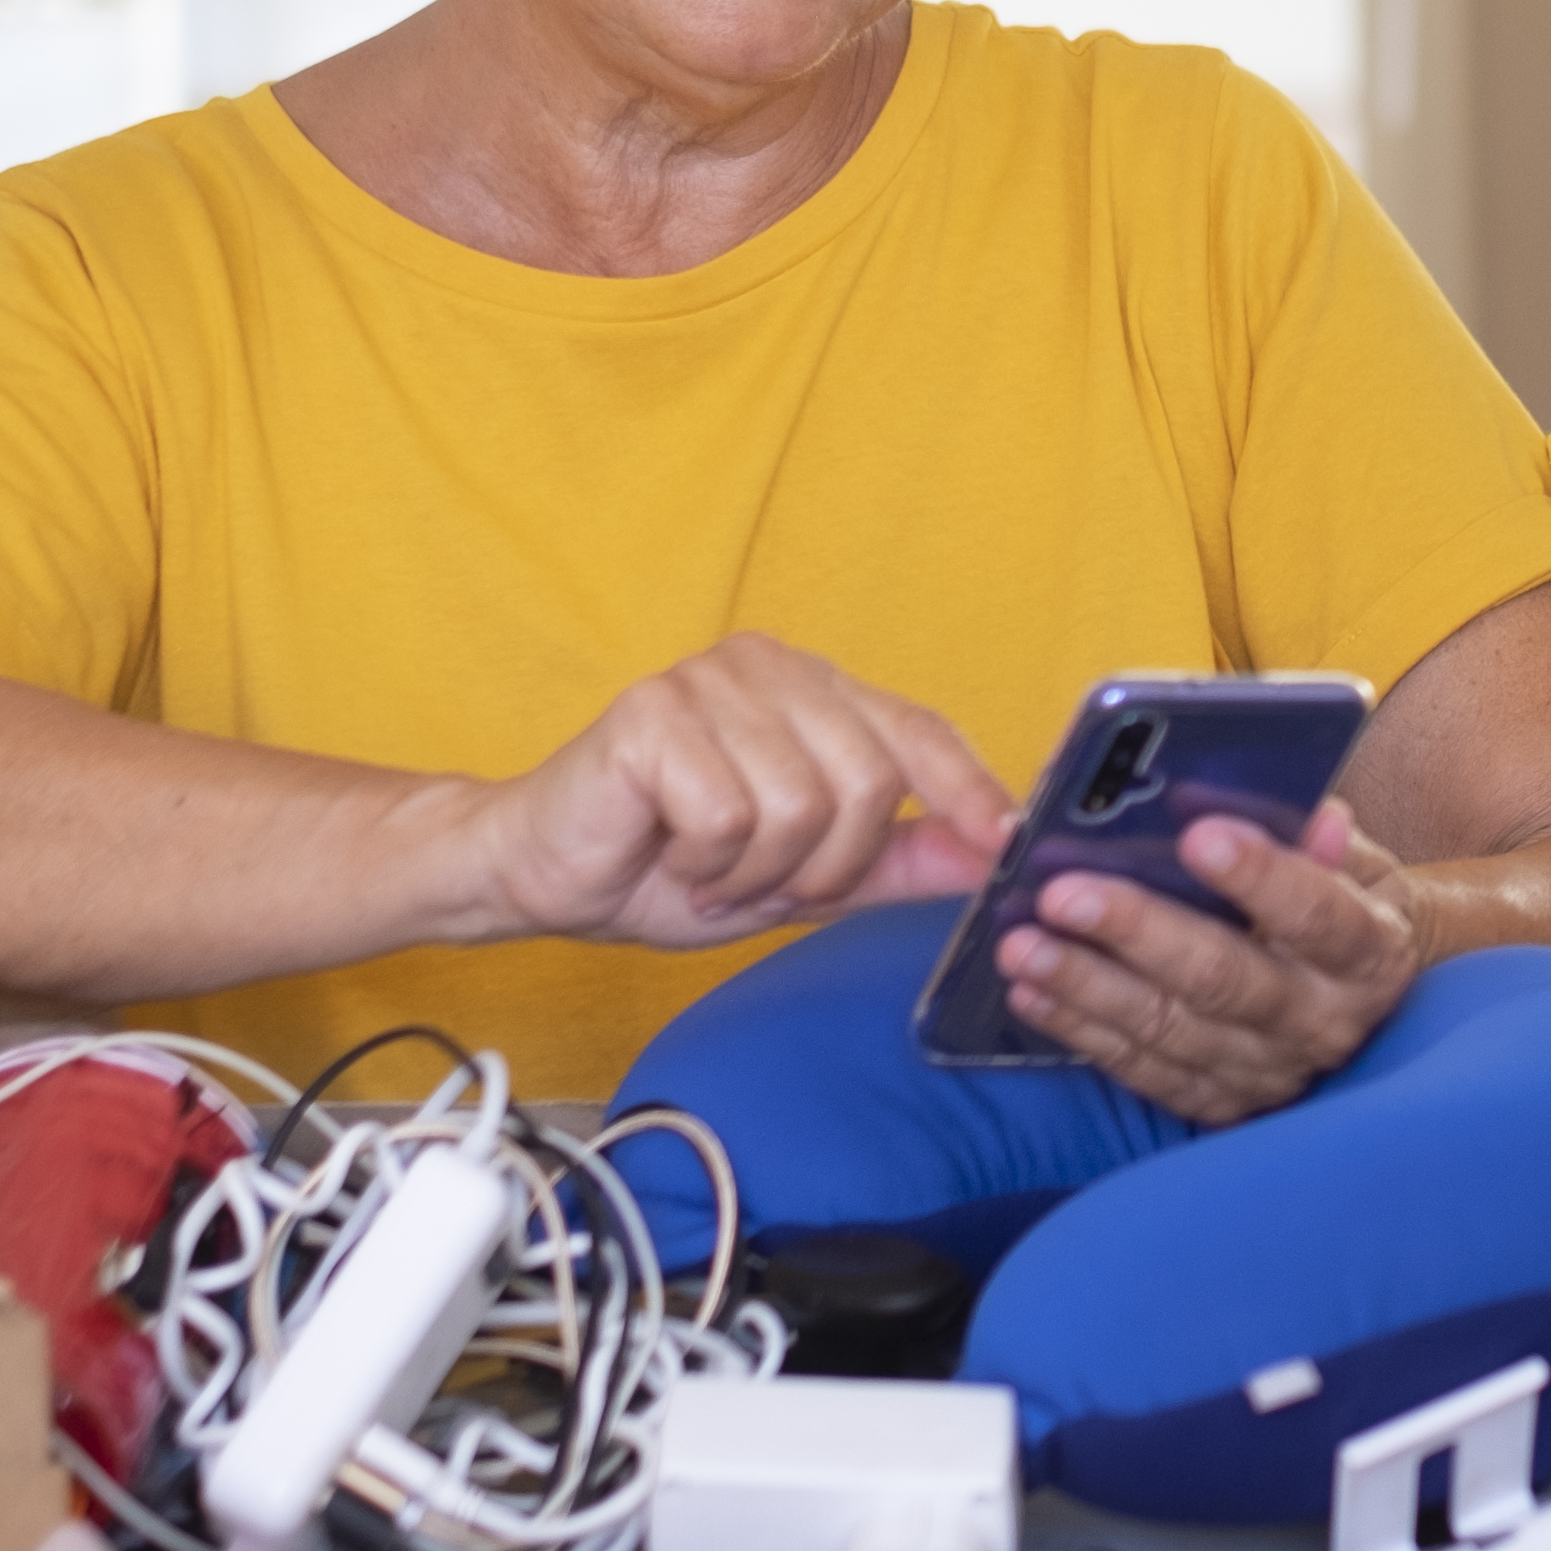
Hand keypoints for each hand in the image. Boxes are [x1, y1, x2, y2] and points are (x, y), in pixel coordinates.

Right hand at [470, 632, 1014, 949]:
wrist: (543, 874)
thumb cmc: (668, 865)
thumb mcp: (806, 876)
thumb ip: (898, 859)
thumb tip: (993, 854)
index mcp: (812, 690)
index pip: (916, 729)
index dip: (968, 788)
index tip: (1008, 842)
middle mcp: (767, 667)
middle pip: (869, 783)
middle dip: (827, 867)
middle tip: (766, 882)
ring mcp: (708, 682)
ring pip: (802, 807)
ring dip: (758, 873)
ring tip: (712, 868)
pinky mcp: (653, 714)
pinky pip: (730, 817)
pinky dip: (707, 865)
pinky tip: (673, 854)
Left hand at [994, 800, 1426, 1124]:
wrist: (1362, 1004)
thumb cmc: (1341, 906)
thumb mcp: (1357, 865)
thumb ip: (1322, 839)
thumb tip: (1310, 809)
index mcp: (1369, 953)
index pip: (1319, 915)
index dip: (1262, 876)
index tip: (1198, 834)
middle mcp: (1321, 1024)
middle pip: (1225, 979)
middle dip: (1137, 932)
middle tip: (1062, 892)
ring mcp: (1267, 1072)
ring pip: (1168, 1031)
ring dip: (1086, 986)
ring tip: (1021, 944)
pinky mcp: (1218, 1103)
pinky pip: (1142, 1070)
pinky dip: (1080, 1030)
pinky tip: (1031, 991)